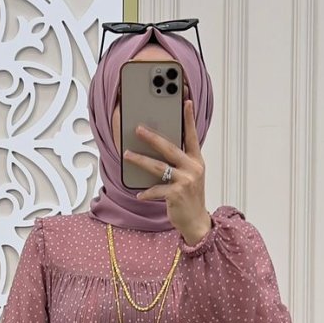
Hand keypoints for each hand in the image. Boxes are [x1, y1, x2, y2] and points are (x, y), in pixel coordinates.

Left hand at [122, 89, 211, 244]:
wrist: (196, 221)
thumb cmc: (189, 196)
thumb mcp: (189, 175)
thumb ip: (179, 161)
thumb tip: (156, 147)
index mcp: (196, 160)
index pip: (192, 135)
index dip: (189, 118)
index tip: (186, 101)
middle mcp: (193, 168)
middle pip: (169, 148)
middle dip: (152, 137)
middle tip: (138, 128)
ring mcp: (185, 181)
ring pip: (158, 166)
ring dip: (140, 160)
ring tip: (127, 154)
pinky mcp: (176, 194)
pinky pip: (156, 189)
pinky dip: (146, 192)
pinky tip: (138, 193)